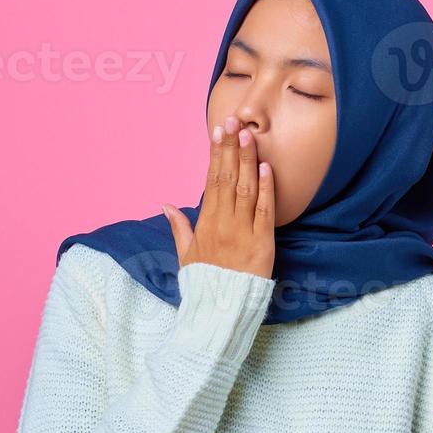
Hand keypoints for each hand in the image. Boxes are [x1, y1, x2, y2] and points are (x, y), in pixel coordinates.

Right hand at [162, 114, 274, 278]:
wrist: (221, 310)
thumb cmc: (205, 284)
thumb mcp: (186, 255)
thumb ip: (179, 227)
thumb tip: (166, 205)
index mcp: (205, 224)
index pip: (211, 182)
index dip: (216, 155)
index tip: (218, 133)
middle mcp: (223, 224)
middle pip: (228, 179)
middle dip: (231, 148)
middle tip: (233, 122)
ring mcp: (243, 232)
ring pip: (246, 189)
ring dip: (248, 160)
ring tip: (249, 135)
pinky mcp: (263, 243)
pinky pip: (265, 211)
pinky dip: (266, 188)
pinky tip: (266, 167)